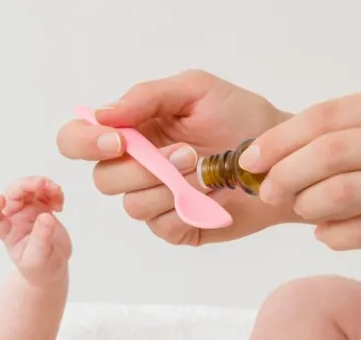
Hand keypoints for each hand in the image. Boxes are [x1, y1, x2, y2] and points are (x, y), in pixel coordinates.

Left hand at [0, 176, 71, 284]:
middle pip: (13, 195)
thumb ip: (41, 238)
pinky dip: (53, 192)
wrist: (52, 268)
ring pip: (29, 189)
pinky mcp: (42, 209)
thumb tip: (46, 216)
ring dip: (42, 185)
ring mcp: (28, 212)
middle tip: (43, 184)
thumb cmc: (40, 267)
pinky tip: (60, 203)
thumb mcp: (39, 257)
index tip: (0, 199)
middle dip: (26, 186)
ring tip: (56, 191)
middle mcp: (15, 219)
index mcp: (7, 232)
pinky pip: (44, 193)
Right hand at [56, 69, 296, 245]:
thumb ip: (146, 96)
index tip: (118, 141)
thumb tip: (102, 114)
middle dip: (142, 168)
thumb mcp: (195, 90)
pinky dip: (188, 209)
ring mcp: (153, 200)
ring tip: (208, 170)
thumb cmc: (240, 117)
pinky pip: (162, 225)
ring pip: (132, 205)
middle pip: (102, 179)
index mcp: (130, 131)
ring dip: (171, 187)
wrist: (283, 155)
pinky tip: (214, 195)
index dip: (84, 142)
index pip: (77, 139)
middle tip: (188, 153)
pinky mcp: (176, 227)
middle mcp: (134, 167)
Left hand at [241, 83, 360, 254]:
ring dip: (306, 205)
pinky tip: (328, 235)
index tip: (251, 157)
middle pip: (327, 153)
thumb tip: (286, 153)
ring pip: (340, 193)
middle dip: (284, 174)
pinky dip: (334, 236)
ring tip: (301, 211)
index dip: (280, 139)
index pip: (326, 116)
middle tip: (267, 190)